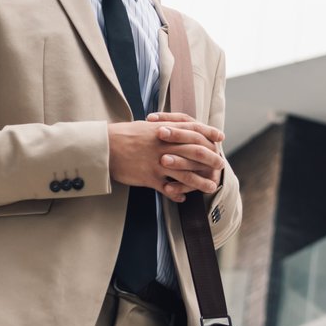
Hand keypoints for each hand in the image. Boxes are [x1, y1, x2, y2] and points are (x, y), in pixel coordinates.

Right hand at [108, 118, 224, 202]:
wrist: (105, 147)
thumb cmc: (124, 135)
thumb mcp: (146, 126)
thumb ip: (164, 127)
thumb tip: (177, 127)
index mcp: (166, 130)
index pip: (194, 129)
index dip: (209, 133)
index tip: (220, 137)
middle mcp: (166, 146)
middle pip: (196, 152)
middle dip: (211, 159)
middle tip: (221, 164)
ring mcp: (159, 163)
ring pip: (186, 174)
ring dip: (200, 182)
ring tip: (211, 187)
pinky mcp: (150, 177)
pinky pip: (168, 189)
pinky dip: (177, 195)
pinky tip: (183, 199)